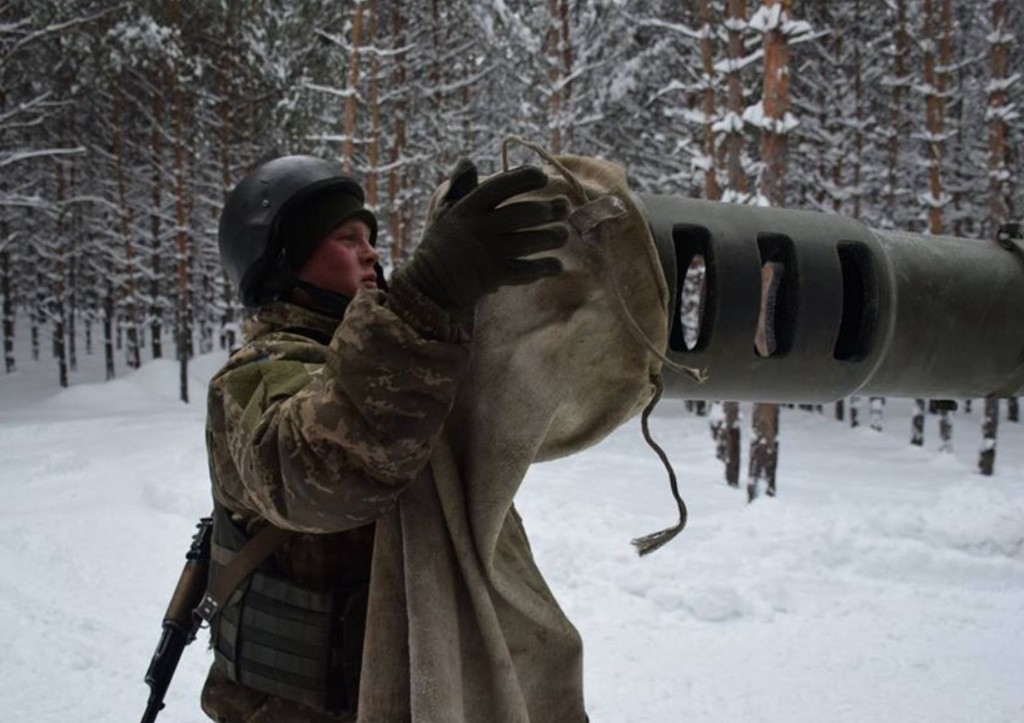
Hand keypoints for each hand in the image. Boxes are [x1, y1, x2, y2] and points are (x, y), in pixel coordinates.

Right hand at [395, 160, 568, 311]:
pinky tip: (556, 265)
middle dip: (549, 209)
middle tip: (565, 207)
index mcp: (468, 208)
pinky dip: (546, 267)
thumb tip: (467, 161)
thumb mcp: (446, 214)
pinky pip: (527, 269)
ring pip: (530, 241)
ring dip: (553, 237)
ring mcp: (488, 252)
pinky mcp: (495, 276)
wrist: (430, 285)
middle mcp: (479, 227)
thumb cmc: (443, 245)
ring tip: (563, 234)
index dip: (524, 178)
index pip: (500, 185)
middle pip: (523, 213)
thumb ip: (459, 187)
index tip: (543, 176)